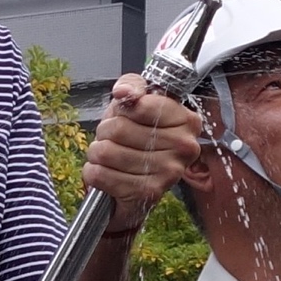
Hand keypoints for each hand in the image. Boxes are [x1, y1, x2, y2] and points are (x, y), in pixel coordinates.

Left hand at [83, 78, 203, 233]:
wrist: (136, 184)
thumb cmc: (136, 137)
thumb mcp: (137, 103)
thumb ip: (132, 86)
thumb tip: (123, 92)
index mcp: (187, 121)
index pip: (141, 105)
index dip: (123, 109)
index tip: (127, 115)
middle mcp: (184, 147)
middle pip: (119, 128)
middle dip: (106, 132)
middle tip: (114, 139)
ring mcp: (168, 173)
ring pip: (106, 152)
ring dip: (98, 153)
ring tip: (110, 156)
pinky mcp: (147, 194)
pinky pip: (100, 174)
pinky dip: (94, 172)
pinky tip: (107, 173)